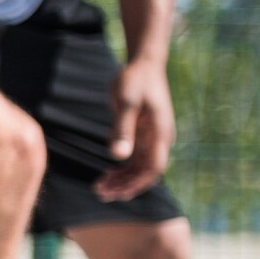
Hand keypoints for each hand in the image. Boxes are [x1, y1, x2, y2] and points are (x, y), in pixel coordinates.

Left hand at [97, 58, 175, 199]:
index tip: (116, 193)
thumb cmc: (134, 80)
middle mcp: (160, 139)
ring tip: (99, 187)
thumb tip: (118, 156)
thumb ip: (122, 129)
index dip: (135, 184)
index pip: (153, 168)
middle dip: (125, 186)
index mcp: (160, 134)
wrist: (143, 65)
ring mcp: (153, 138)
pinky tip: (107, 175)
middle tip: (100, 193)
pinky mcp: (144, 134)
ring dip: (122, 180)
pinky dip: (122, 169)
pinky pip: (135, 158)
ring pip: (140, 167)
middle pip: (146, 172)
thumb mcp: (125, 102)